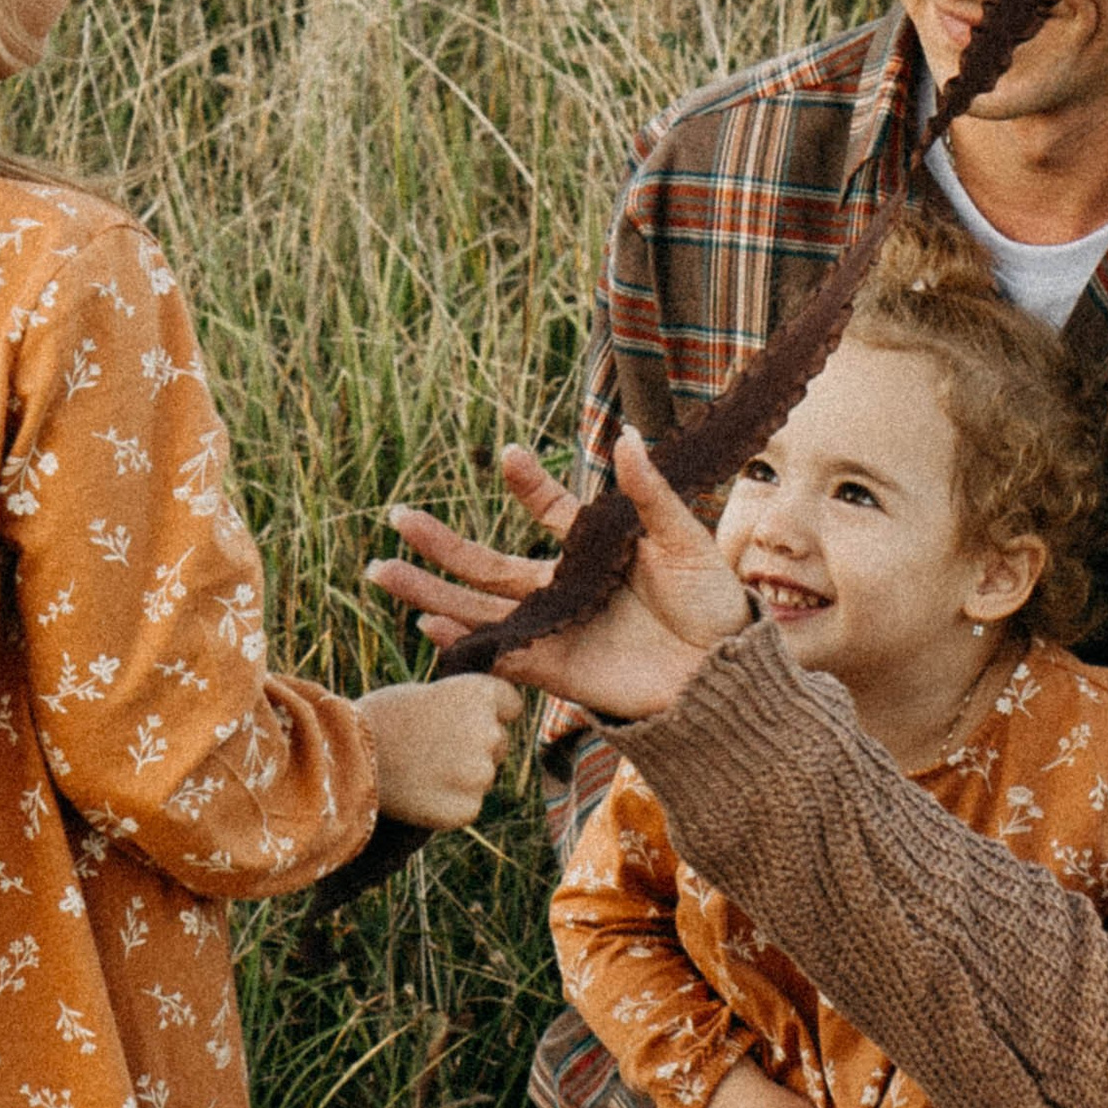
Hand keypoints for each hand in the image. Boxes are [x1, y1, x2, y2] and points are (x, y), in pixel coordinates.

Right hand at [356, 675, 518, 828]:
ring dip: (461, 777)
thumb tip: (484, 719)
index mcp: (480, 694)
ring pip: (483, 776)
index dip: (488, 713)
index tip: (464, 721)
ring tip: (419, 771)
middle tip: (431, 750)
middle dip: (475, 748)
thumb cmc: (378, 718)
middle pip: (499, 743)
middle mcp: (488, 732)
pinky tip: (420, 793)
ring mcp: (480, 774)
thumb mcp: (426, 693)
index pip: (511, 705)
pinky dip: (449, 805)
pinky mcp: (466, 808)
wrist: (345, 756)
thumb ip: (461, 706)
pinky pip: (468, 806)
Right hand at [369, 434, 748, 720]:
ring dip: (430, 590)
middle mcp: (563, 588)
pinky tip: (427, 622)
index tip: (508, 457)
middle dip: (441, 543)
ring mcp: (553, 628)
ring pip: (478, 608)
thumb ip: (647, 494)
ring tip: (382, 570)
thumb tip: (626, 436)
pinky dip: (462, 641)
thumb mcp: (682, 539)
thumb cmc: (712, 602)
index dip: (527, 485)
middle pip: (488, 564)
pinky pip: (499, 653)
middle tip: (397, 517)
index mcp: (592, 550)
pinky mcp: (554, 668)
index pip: (549, 511)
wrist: (724, 670)